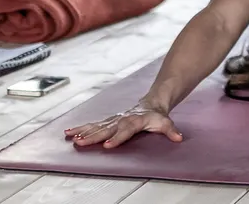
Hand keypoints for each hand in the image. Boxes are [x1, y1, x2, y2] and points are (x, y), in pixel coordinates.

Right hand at [64, 102, 183, 148]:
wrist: (151, 103)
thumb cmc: (156, 116)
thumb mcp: (165, 122)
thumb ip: (170, 130)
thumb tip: (178, 138)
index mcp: (135, 120)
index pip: (125, 130)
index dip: (117, 137)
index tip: (108, 145)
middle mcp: (121, 119)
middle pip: (106, 128)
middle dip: (93, 136)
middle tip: (81, 143)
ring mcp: (113, 119)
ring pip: (96, 126)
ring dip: (84, 132)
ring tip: (72, 138)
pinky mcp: (108, 121)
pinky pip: (93, 125)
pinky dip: (81, 128)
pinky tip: (70, 133)